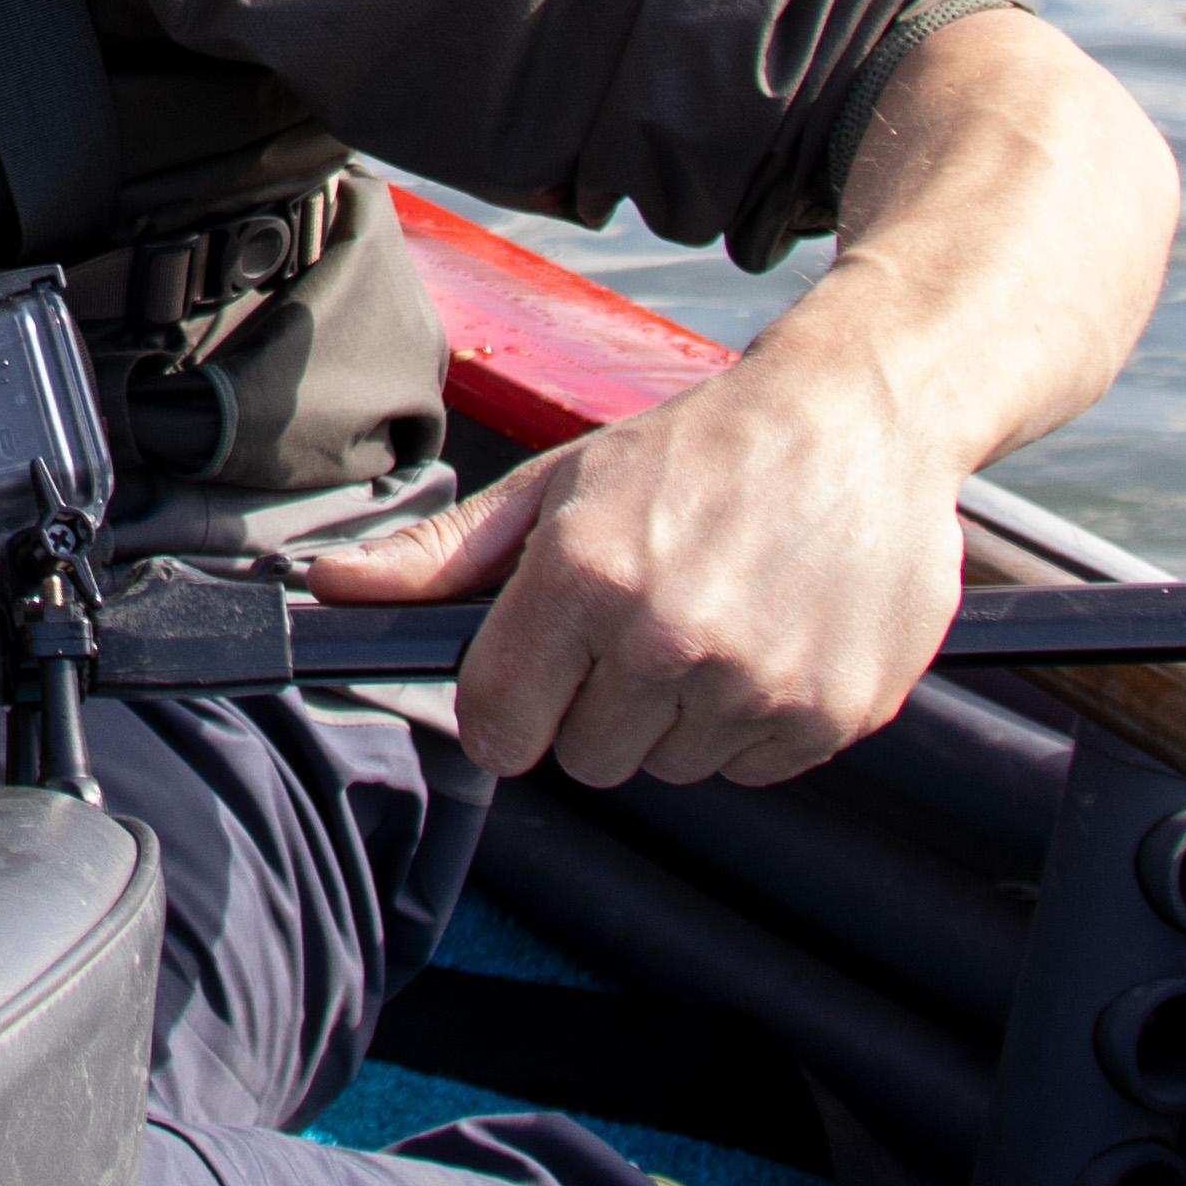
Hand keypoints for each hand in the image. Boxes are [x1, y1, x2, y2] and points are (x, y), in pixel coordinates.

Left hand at [306, 337, 965, 786]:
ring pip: (670, 768)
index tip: (535, 673)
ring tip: (712, 618)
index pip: (498, 732)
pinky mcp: (832, 713)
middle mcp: (668, 641)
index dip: (508, 706)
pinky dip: (754, 721)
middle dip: (596, 705)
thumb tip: (327, 587)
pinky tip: (769, 637)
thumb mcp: (557, 483)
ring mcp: (758, 684)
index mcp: (583, 580)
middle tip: (640, 623)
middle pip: (585, 759)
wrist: (857, 416)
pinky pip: (753, 769)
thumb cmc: (696, 448)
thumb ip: (441, 556)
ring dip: (678, 714)